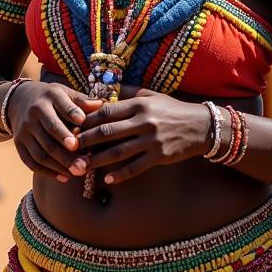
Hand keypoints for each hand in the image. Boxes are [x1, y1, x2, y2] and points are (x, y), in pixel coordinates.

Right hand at [4, 80, 100, 180]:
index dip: (71, 113)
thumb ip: (81, 101)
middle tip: (84, 163)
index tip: (82, 122)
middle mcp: (33, 113)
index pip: (61, 105)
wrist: (20, 100)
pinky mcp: (18, 143)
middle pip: (51, 133)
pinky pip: (31, 162)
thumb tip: (100, 105)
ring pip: (41, 152)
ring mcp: (24, 130)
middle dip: (67, 151)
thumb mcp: (65, 93)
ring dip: (60, 165)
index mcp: (49, 96)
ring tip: (78, 172)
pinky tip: (64, 177)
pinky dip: (47, 172)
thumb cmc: (52, 99)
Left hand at [76, 88, 211, 185]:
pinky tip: (108, 179)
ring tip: (81, 165)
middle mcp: (143, 122)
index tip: (73, 126)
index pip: (106, 112)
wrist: (202, 126)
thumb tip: (102, 92)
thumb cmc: (172, 109)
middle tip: (69, 147)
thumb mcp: (151, 96)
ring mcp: (152, 140)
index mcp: (139, 105)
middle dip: (86, 140)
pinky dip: (121, 174)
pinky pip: (136, 167)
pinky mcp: (160, 156)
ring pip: (118, 151)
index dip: (87, 119)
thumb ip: (127, 94)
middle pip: (108, 132)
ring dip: (97, 160)